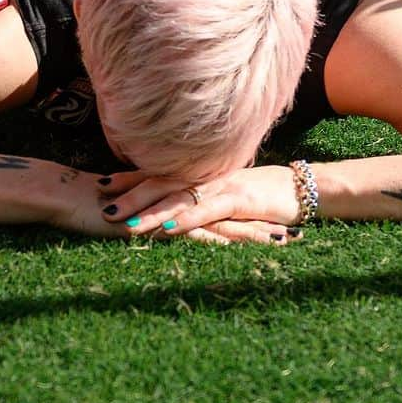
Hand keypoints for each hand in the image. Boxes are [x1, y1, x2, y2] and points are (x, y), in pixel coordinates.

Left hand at [98, 165, 303, 243]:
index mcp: (201, 173)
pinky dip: (186, 220)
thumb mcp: (228, 193)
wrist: (301, 187)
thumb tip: (173, 206)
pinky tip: (167, 229)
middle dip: (130, 193)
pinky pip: (207, 211)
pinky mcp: (238, 200)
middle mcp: (206, 175)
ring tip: (124, 223)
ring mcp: (221, 186)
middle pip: (162, 182)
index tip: (102, 184)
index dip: (130, 178)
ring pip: (179, 197)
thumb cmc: (263, 194)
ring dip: (149, 211)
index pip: (160, 173)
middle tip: (101, 203)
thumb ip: (202, 196)